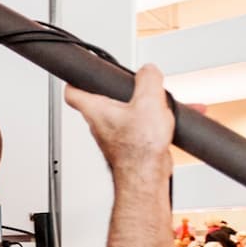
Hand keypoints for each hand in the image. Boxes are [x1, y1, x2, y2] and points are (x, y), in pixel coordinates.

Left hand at [63, 64, 177, 186]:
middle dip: (123, 90)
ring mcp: (115, 134)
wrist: (147, 176)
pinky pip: (143, 125)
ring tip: (165, 102)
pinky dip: (157, 120)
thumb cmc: (138, 147)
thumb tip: (148, 70)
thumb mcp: (148, 101)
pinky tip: (173, 119)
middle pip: (105, 100)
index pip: (72, 93)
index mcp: (96, 110)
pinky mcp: (130, 143)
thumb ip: (148, 79)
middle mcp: (101, 123)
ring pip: (129, 112)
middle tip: (133, 83)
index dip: (75, 80)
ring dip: (147, 105)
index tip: (80, 74)